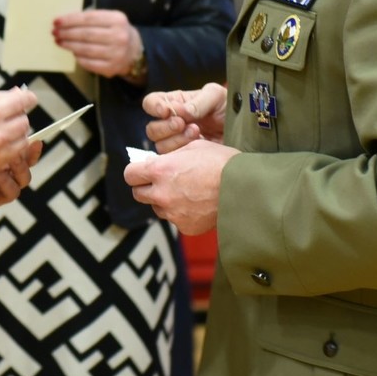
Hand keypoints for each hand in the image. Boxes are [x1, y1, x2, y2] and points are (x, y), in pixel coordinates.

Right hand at [0, 86, 37, 181]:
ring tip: (2, 133)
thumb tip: (18, 92)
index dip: (27, 99)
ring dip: (17, 135)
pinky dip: (12, 149)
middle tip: (7, 118)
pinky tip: (0, 146)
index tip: (27, 99)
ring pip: (24, 139)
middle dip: (18, 117)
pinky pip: (16, 154)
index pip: (23, 101)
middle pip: (24, 121)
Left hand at [0, 149, 39, 218]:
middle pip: (24, 177)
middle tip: (10, 157)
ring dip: (2, 178)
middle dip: (19, 166)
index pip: (25, 159)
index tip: (36, 143)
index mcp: (2, 163)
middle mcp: (1, 180)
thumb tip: (15, 118)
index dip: (32, 153)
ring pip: (13, 190)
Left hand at [52, 9, 140, 77]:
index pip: (89, 18)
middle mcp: (119, 37)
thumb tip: (64, 22)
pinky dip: (78, 57)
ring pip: (85, 49)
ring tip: (59, 42)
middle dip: (67, 33)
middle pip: (86, 34)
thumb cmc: (114, 31)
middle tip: (55, 33)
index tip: (56, 21)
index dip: (70, 20)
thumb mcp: (109, 19)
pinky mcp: (111, 68)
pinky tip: (72, 52)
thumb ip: (90, 18)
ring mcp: (116, 54)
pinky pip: (89, 63)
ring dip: (69, 45)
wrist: (133, 51)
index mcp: (117, 20)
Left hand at [123, 138, 239, 234]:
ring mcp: (173, 213)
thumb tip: (153, 162)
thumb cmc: (222, 163)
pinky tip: (197, 204)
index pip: (130, 174)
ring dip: (164, 201)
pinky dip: (181, 213)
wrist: (246, 188)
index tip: (143, 170)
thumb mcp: (192, 149)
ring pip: (157, 208)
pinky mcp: (185, 227)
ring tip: (185, 192)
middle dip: (146, 186)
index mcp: (160, 171)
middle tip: (161, 181)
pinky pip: (175, 220)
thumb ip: (168, 157)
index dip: (136, 171)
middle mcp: (162, 194)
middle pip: (137, 194)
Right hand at [142, 84, 226, 152]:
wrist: (245, 131)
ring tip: (196, 132)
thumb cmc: (230, 108)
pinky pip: (172, 159)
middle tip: (183, 123)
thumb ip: (198, 101)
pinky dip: (182, 151)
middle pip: (152, 129)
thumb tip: (182, 111)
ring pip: (160, 145)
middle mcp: (171, 123)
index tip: (167, 110)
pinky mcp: (184, 157)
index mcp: (175, 103)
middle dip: (166, 126)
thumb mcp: (216, 96)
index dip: (154, 106)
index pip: (151, 103)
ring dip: (176, 139)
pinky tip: (199, 143)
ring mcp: (177, 141)